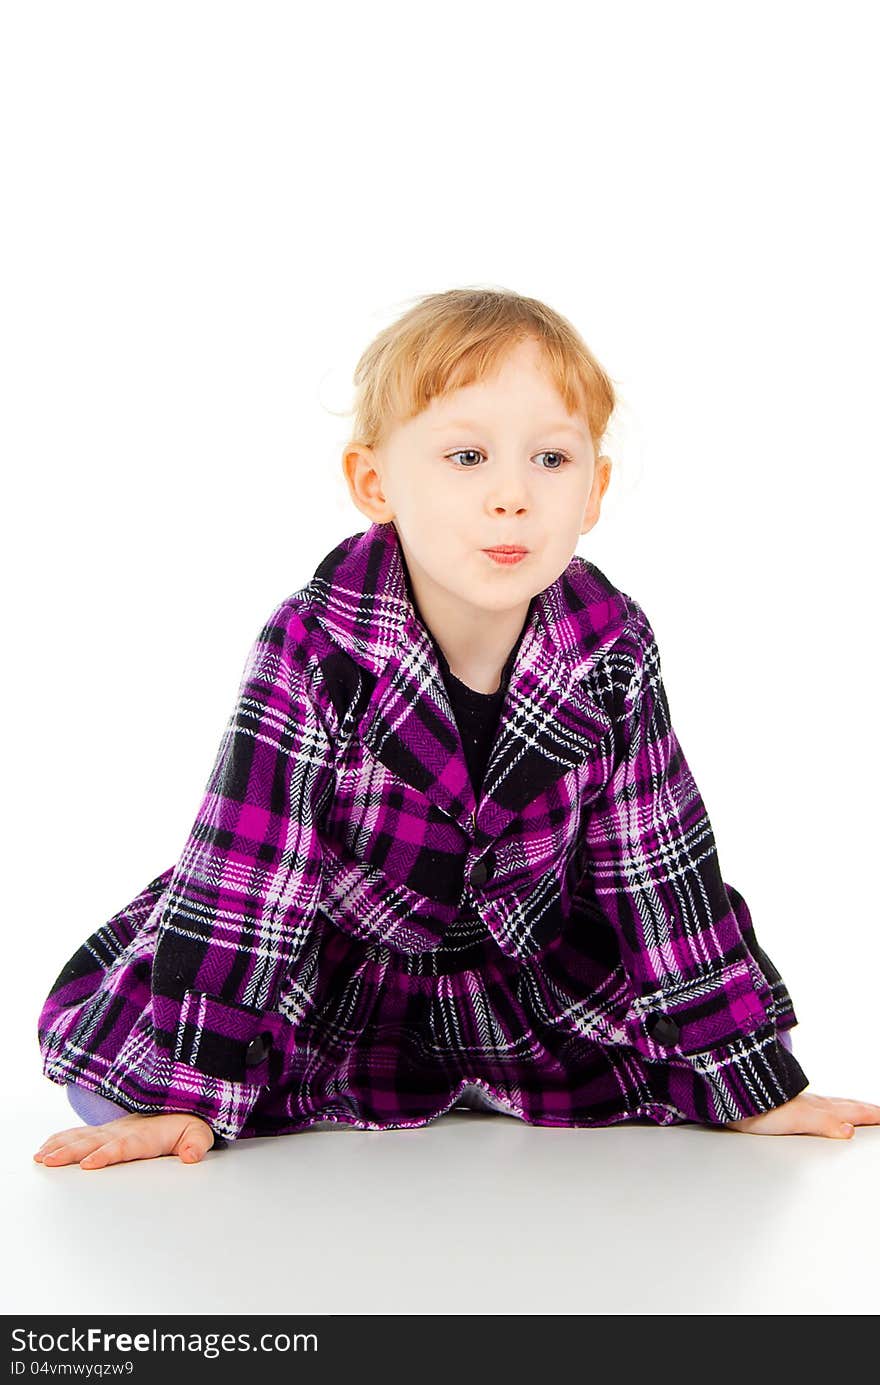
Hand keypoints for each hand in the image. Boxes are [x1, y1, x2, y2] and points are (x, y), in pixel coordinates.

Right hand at [33, 1111, 215, 1169]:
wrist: (181, 1107)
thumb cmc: (188, 1124)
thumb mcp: (200, 1133)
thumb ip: (197, 1144)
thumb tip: (191, 1155)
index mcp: (145, 1135)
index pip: (123, 1146)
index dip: (106, 1154)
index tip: (88, 1164)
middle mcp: (124, 1130)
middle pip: (94, 1142)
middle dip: (71, 1152)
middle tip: (49, 1161)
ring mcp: (112, 1130)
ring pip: (82, 1138)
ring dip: (60, 1147)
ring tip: (40, 1157)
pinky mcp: (105, 1132)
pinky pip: (80, 1134)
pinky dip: (60, 1139)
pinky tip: (44, 1148)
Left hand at [726, 1090, 879, 1137]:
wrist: (730, 1098)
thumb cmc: (760, 1110)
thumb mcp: (799, 1119)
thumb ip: (825, 1124)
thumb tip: (850, 1130)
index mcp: (817, 1107)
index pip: (850, 1110)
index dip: (870, 1114)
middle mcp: (809, 1102)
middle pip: (843, 1104)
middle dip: (863, 1108)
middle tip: (878, 1110)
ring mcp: (796, 1102)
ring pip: (829, 1103)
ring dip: (846, 1106)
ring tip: (856, 1108)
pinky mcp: (782, 1105)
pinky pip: (813, 1106)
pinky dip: (825, 1107)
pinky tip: (818, 1109)